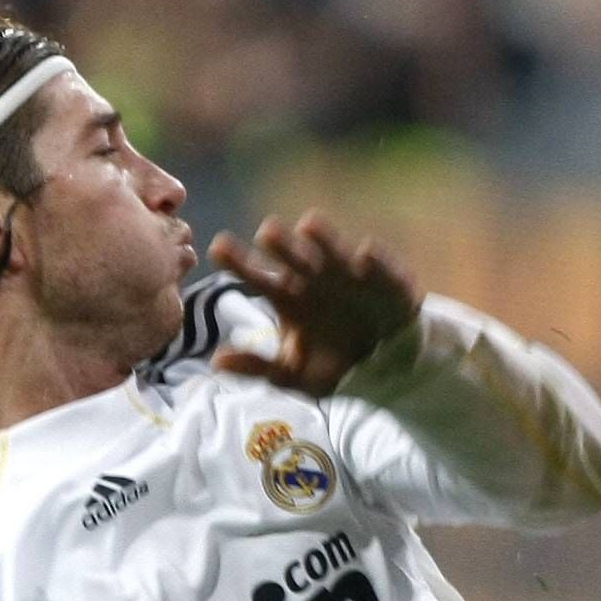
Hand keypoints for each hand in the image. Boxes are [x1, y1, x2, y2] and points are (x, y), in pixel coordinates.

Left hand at [208, 214, 423, 397]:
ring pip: (334, 253)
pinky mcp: (384, 283)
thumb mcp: (292, 375)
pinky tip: (366, 254)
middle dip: (281, 244)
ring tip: (309, 226)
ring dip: (323, 239)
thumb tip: (217, 362)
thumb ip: (258, 368)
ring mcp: (349, 277)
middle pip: (293, 257)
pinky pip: (380, 270)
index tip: (218, 247)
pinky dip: (375, 262)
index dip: (238, 261)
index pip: (257, 276)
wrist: (383, 369)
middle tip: (267, 232)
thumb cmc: (331, 365)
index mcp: (287, 297)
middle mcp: (315, 279)